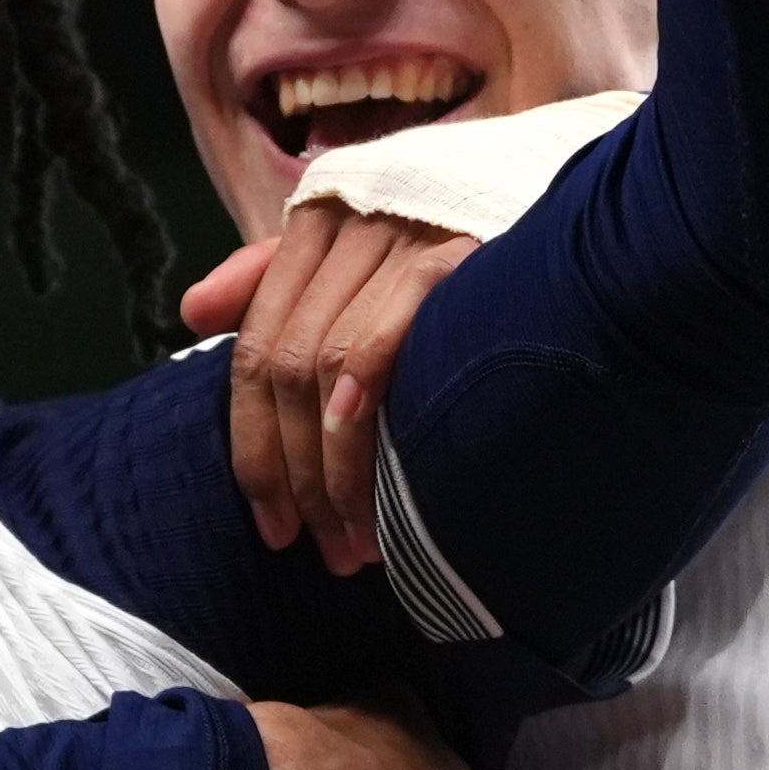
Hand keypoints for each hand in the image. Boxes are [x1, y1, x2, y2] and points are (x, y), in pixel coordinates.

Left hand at [179, 201, 476, 570]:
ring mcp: (394, 239)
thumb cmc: (454, 251)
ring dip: (337, 469)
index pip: (254, 354)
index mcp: (311, 230)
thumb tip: (191, 311)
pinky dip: (364, 413)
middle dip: (295, 474)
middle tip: (322, 547)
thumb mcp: (358, 259)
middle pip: (284, 369)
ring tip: (359, 539)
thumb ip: (272, 282)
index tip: (272, 525)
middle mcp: (344, 228)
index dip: (254, 448)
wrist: (576, 221)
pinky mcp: (449, 258)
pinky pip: (381, 344)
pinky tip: (381, 479)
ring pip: (325, 367)